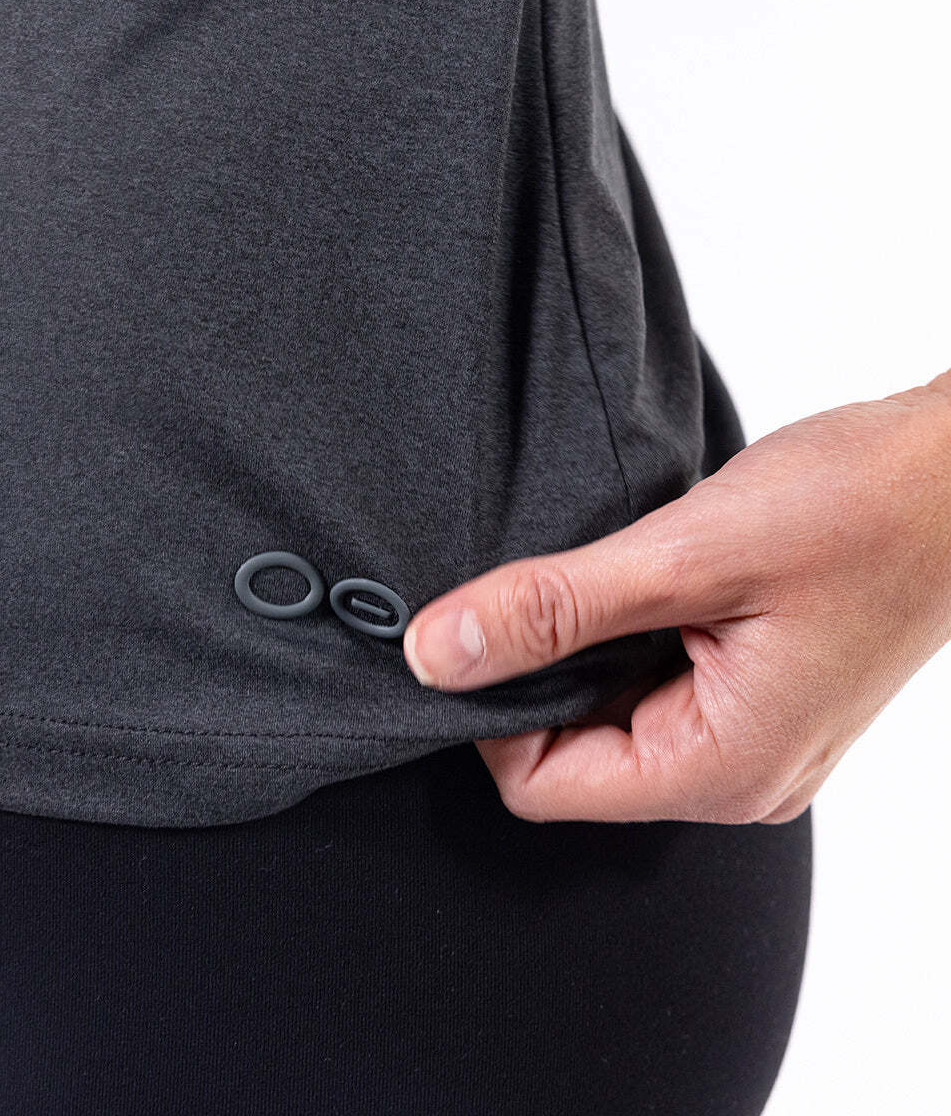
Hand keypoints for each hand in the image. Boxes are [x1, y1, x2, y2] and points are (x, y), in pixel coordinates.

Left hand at [402, 375, 950, 823]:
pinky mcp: (758, 699)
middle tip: (547, 588)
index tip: (485, 628)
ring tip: (612, 577)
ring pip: (610, 722)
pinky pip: (655, 693)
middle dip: (540, 678)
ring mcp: (754, 740)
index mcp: (722, 769)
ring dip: (584, 653)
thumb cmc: (859, 508)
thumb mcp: (684, 556)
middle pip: (574, 760)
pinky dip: (626, 641)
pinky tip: (644, 583)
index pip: (543, 787)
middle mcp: (739, 778)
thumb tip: (435, 656)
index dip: (492, 713)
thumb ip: (551, 610)